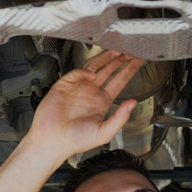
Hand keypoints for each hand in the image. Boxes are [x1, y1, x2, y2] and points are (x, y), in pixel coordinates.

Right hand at [26, 50, 143, 160]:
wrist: (53, 141)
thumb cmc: (75, 141)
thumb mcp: (104, 132)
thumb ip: (120, 117)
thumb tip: (133, 103)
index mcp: (102, 102)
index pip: (119, 82)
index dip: (128, 71)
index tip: (137, 62)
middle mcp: (91, 92)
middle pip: (108, 70)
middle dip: (119, 60)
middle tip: (129, 50)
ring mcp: (78, 87)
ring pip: (93, 67)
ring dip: (104, 59)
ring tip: (115, 50)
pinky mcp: (64, 85)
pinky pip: (76, 73)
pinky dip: (83, 72)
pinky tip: (91, 74)